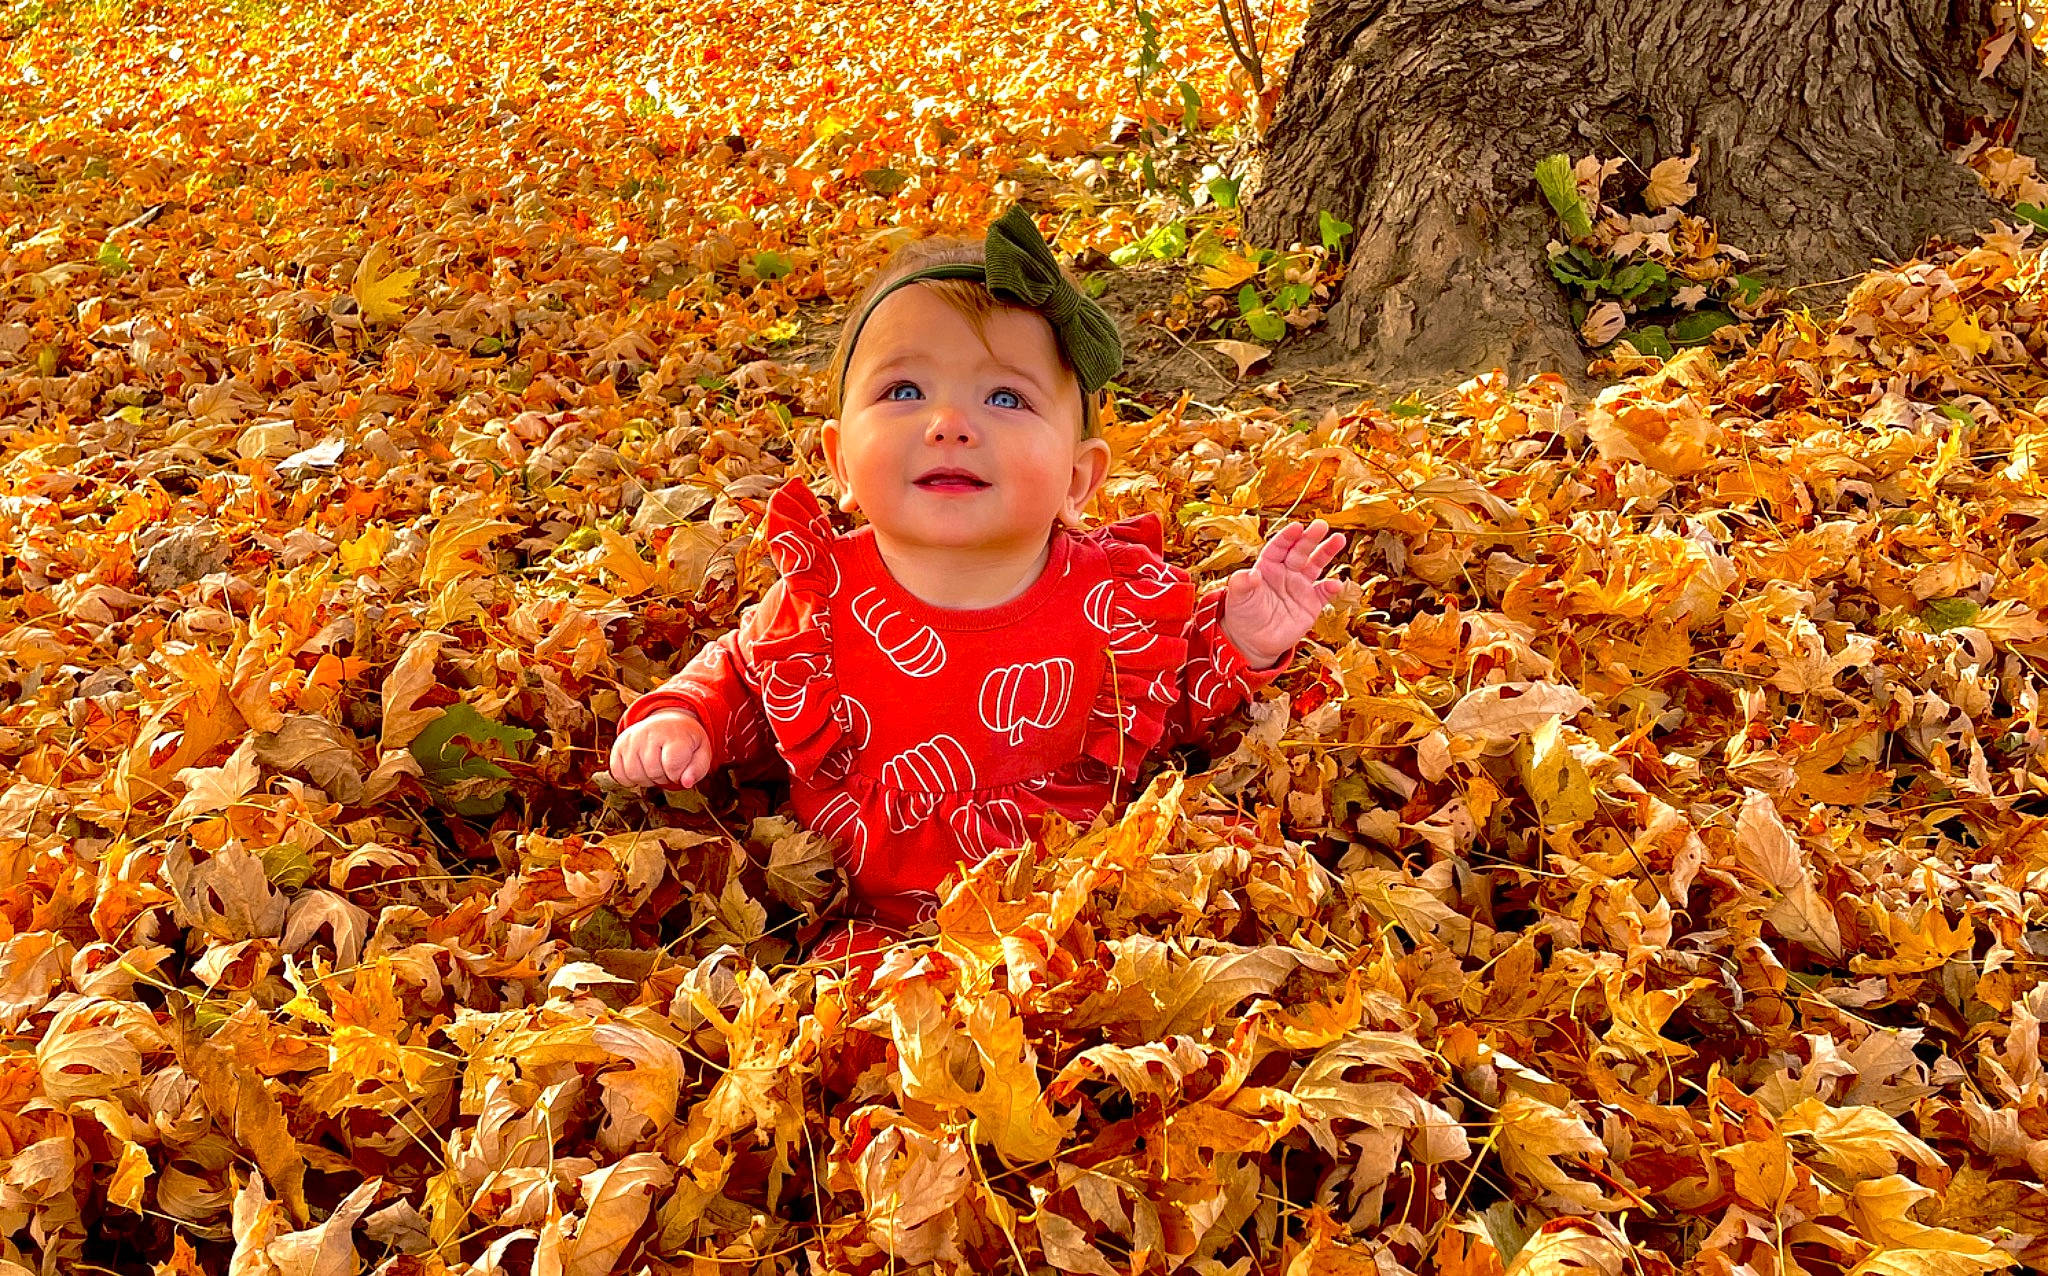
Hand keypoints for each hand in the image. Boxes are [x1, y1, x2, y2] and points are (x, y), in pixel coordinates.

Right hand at [608, 708, 712, 788]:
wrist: (667, 723)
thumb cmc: (685, 742)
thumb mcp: (701, 752)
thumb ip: (697, 769)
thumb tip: (686, 783)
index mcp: (674, 733)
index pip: (672, 766)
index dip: (677, 774)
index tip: (680, 766)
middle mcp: (650, 732)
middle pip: (653, 772)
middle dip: (663, 777)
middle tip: (668, 766)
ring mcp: (631, 738)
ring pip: (634, 775)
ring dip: (647, 779)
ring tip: (656, 767)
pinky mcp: (618, 745)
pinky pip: (618, 774)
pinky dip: (630, 778)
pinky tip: (641, 768)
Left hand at [1219, 518, 1346, 668]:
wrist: (1252, 640)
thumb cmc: (1242, 613)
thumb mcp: (1237, 597)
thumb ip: (1242, 583)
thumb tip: (1251, 574)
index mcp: (1267, 566)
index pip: (1279, 547)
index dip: (1287, 537)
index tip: (1296, 527)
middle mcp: (1286, 572)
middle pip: (1300, 551)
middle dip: (1310, 538)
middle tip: (1321, 525)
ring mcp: (1300, 587)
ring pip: (1316, 565)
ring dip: (1326, 552)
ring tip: (1338, 540)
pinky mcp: (1311, 604)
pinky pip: (1323, 593)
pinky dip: (1330, 588)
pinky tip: (1336, 584)